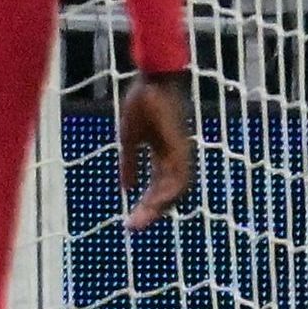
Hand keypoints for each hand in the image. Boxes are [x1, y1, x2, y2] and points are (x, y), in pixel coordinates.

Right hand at [118, 70, 194, 227]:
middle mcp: (175, 159)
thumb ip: (130, 163)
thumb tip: (126, 188)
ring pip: (175, 190)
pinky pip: (178, 176)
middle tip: (133, 227)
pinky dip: (167, 191)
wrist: (152, 81)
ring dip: (158, 206)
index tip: (130, 221)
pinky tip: (153, 200)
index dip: (145, 205)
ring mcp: (180, 154)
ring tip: (140, 219)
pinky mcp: (180, 147)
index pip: (157, 188)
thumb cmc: (142, 104)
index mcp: (163, 157)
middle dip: (151, 212)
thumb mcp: (129, 138)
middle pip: (167, 194)